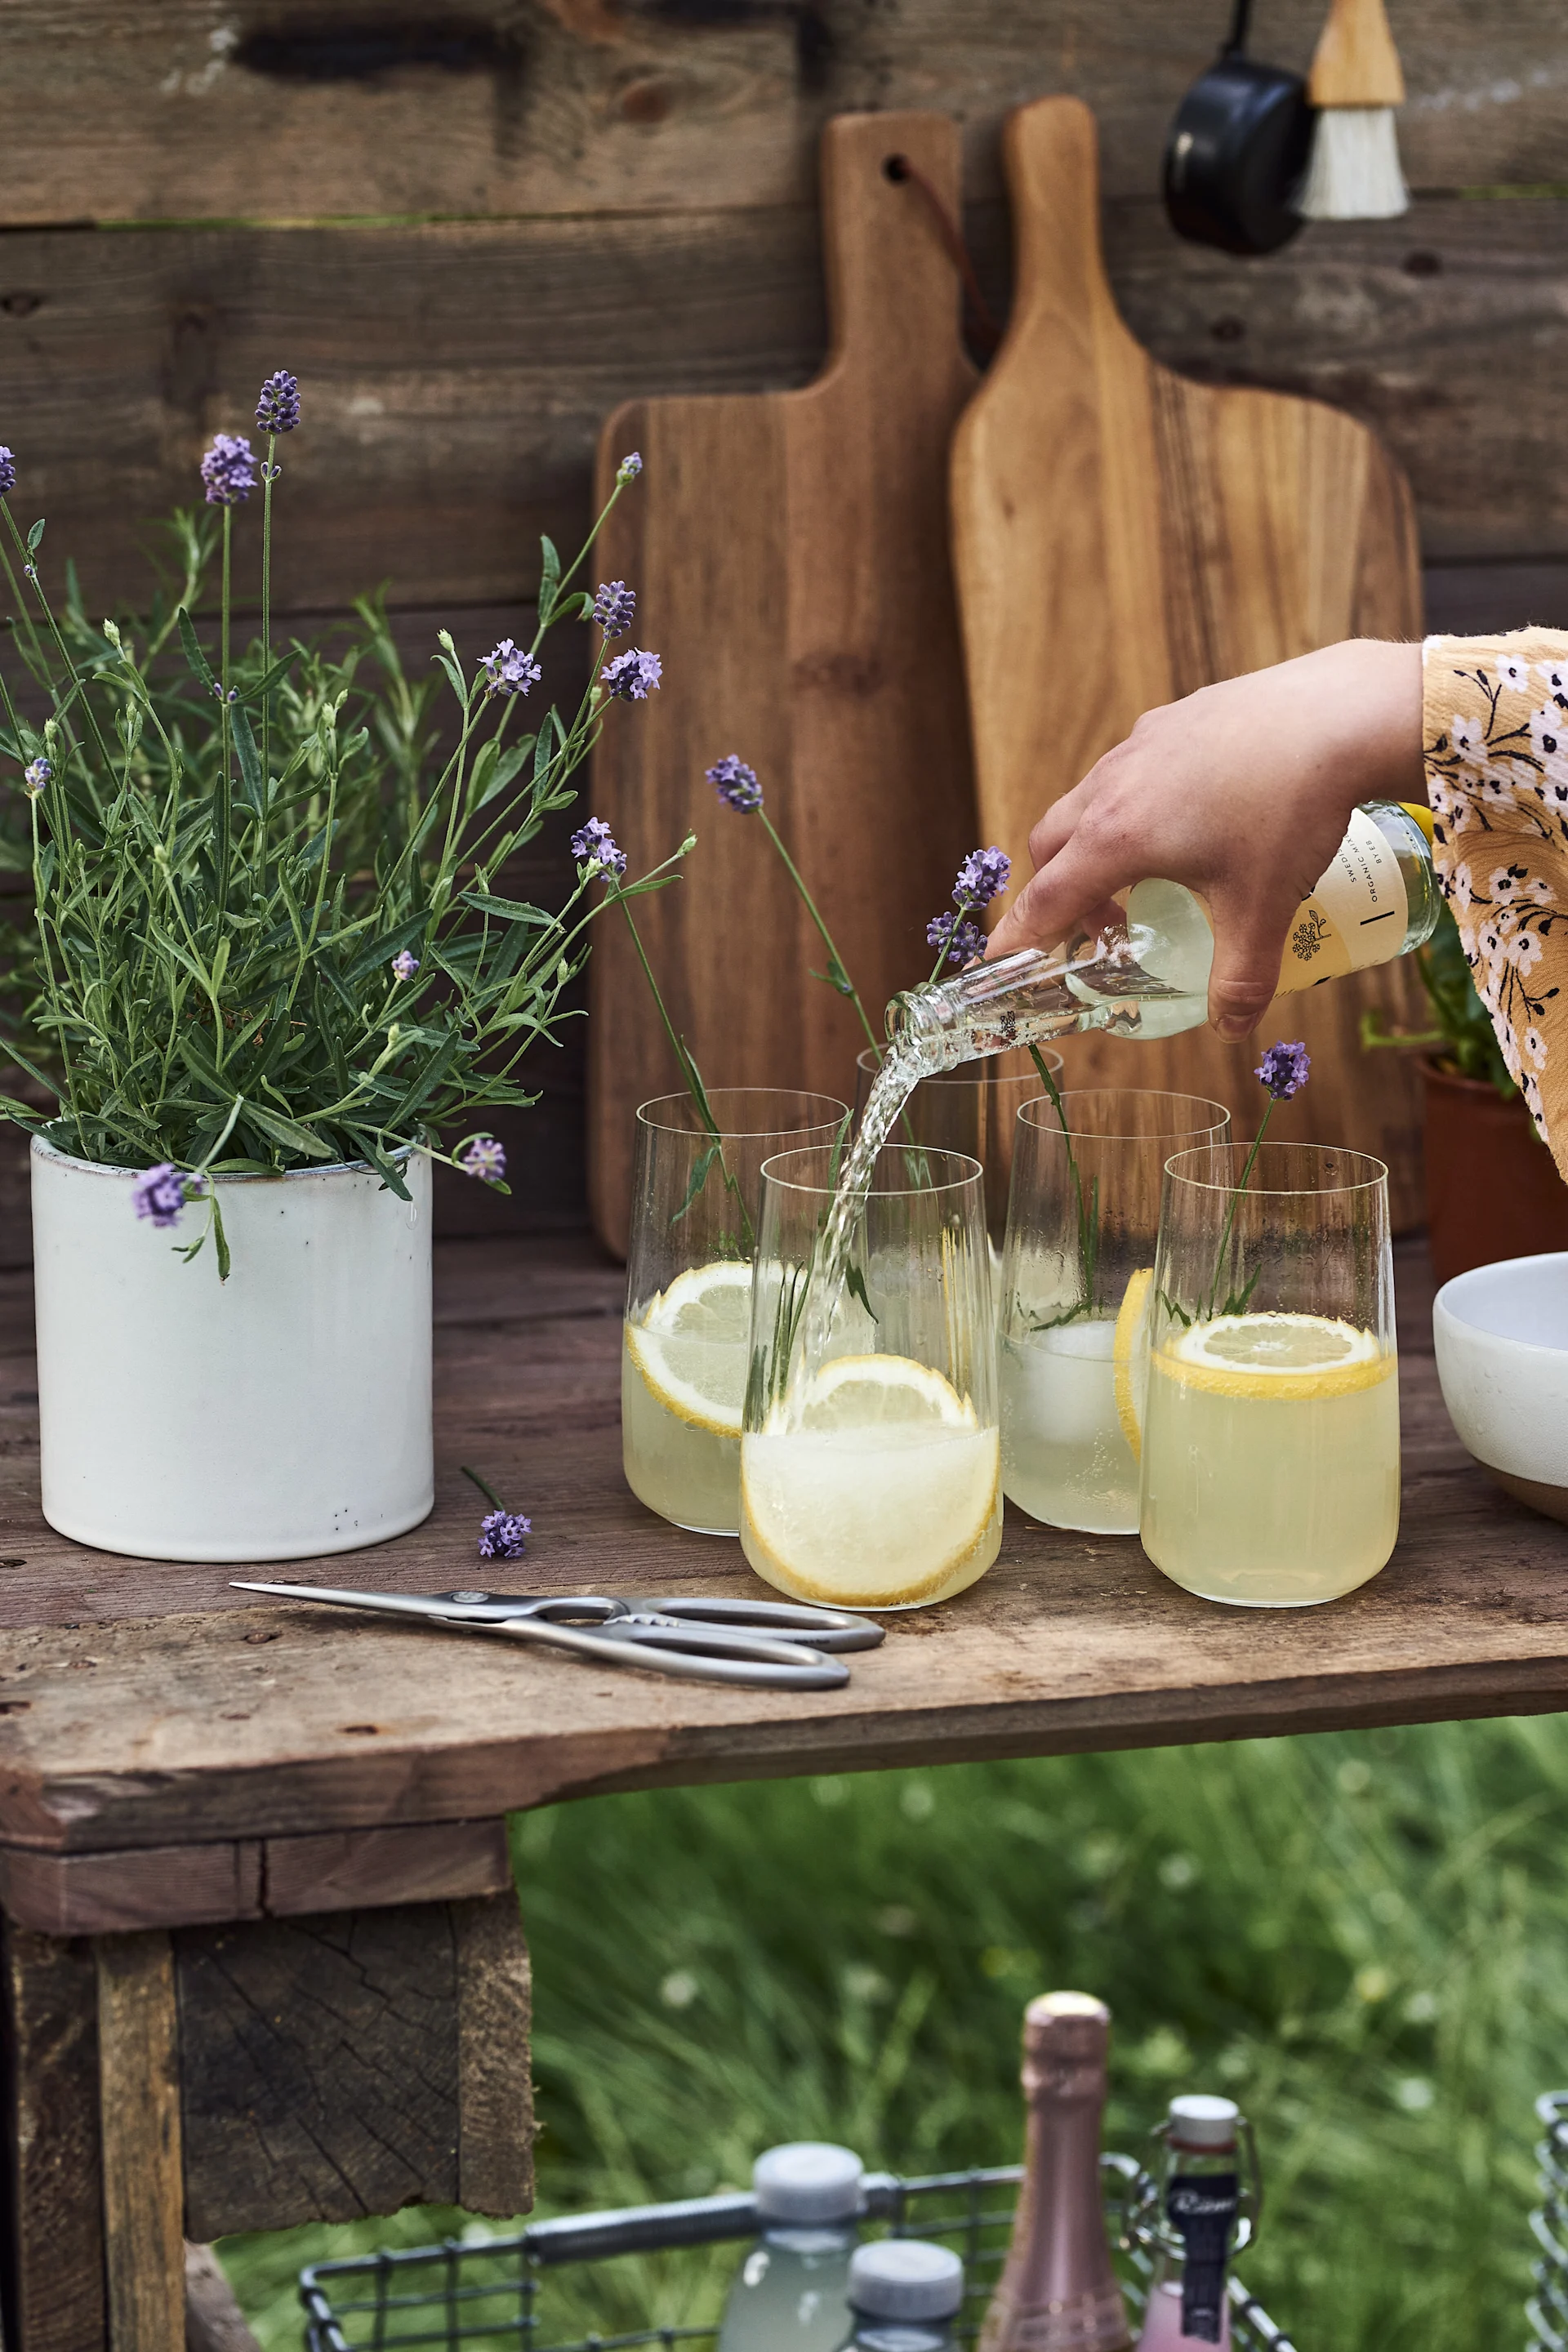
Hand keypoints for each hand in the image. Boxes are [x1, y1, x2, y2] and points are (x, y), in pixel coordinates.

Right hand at [985, 640, 1424, 1039]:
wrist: (1338, 716)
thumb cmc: (1291, 814)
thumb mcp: (1263, 908)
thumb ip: (1242, 977)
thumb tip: (1231, 1029)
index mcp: (1118, 839)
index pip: (1047, 899)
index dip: (1019, 936)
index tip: (997, 960)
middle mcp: (1113, 787)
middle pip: (1051, 845)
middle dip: (1056, 891)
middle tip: (1102, 928)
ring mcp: (1141, 745)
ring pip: (1087, 801)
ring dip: (1094, 845)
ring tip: (1150, 874)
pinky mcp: (1174, 718)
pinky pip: (1129, 767)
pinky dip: (1132, 802)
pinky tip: (1190, 814)